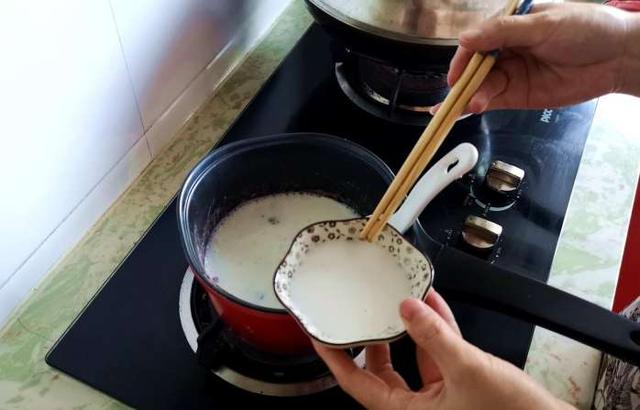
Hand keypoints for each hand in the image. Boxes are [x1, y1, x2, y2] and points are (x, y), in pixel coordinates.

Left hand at [313, 290, 571, 409]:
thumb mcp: (467, 369)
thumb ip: (433, 336)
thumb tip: (406, 307)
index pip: (358, 384)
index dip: (336, 359)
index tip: (321, 337)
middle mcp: (419, 409)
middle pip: (381, 372)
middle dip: (372, 340)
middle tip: (358, 314)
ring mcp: (440, 400)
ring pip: (412, 361)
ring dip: (409, 330)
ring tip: (399, 301)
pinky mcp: (460, 388)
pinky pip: (439, 357)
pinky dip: (436, 333)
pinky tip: (435, 306)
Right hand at [438, 2, 639, 113]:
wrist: (617, 57)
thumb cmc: (587, 29)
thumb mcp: (543, 24)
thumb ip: (503, 32)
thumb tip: (466, 38)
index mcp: (509, 26)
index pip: (477, 41)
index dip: (463, 57)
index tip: (456, 71)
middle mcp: (506, 49)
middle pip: (474, 66)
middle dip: (463, 80)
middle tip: (456, 93)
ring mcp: (511, 73)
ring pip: (481, 85)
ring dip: (471, 95)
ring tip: (470, 105)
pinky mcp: (518, 95)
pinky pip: (492, 100)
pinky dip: (479, 105)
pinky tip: (472, 108)